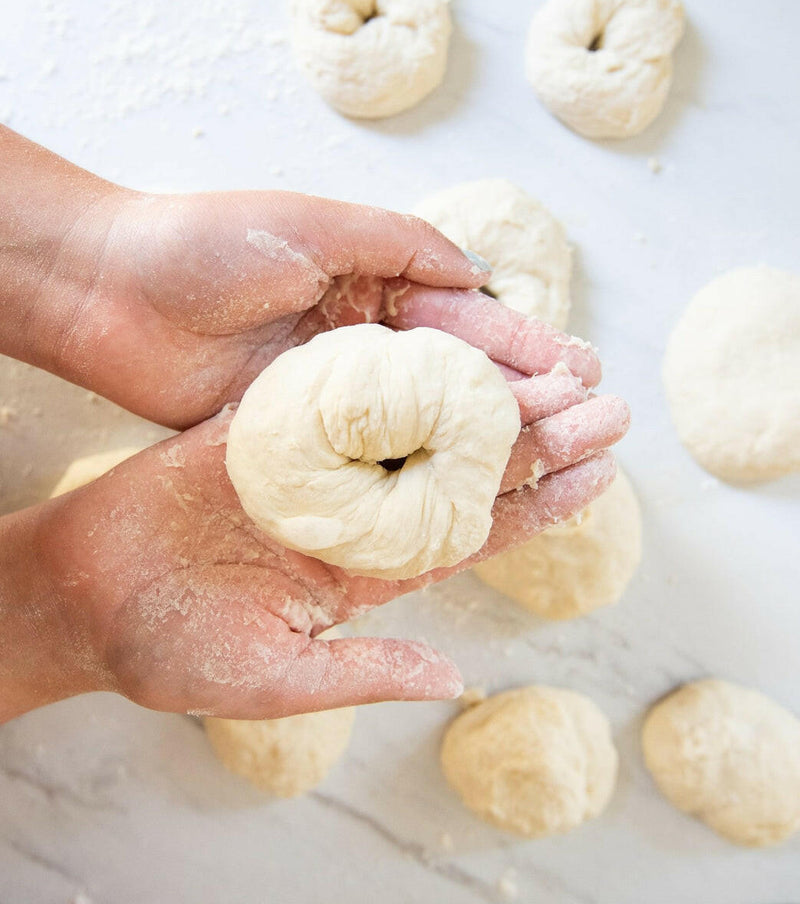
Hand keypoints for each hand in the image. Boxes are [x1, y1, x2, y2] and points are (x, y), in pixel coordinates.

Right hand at [21, 379, 626, 720]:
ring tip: (552, 359)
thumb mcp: (275, 677)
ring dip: (484, 387)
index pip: (474, 531)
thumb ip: (364, 671)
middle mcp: (353, 510)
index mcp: (366, 568)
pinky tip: (447, 336)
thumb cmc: (170, 650)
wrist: (80, 597)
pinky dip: (389, 362)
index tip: (602, 473)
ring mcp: (314, 462)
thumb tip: (458, 682)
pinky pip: (335, 388)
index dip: (540, 505)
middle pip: (461, 465)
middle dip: (534, 435)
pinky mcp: (267, 424)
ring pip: (416, 418)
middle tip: (604, 401)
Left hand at [41, 182, 603, 428]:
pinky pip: (365, 462)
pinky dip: (411, 479)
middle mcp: (358, 344)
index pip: (464, 322)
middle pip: (454, 380)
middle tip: (590, 423)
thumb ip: (401, 242)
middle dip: (522, 400)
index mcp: (370, 286)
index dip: (523, 347)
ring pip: (419, 428)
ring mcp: (329, 397)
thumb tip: (479, 273)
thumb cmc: (208, 245)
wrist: (109, 293)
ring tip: (550, 464)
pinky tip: (460, 496)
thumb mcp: (314, 224)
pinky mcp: (294, 438)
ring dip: (480, 446)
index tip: (581, 370)